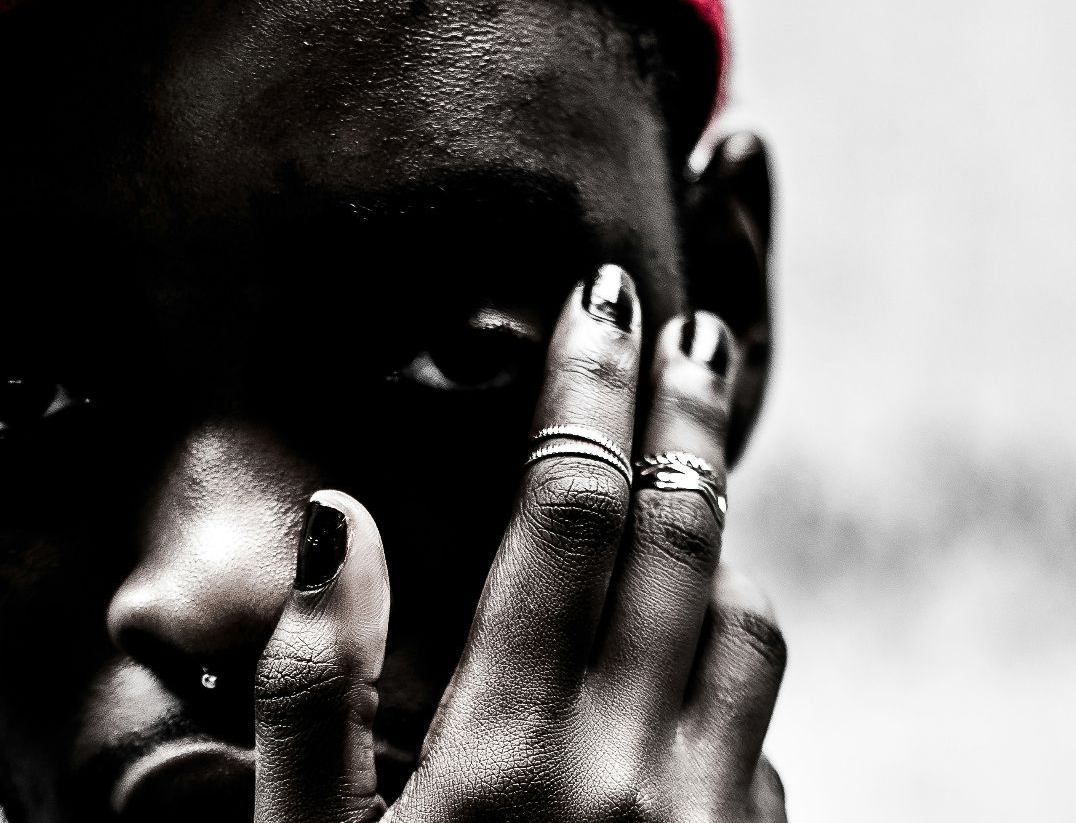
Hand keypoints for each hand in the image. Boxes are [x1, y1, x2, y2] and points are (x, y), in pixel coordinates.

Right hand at [253, 265, 787, 821]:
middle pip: (681, 539)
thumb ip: (312, 692)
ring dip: (715, 544)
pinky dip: (725, 666)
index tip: (601, 301)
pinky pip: (763, 735)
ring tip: (680, 485)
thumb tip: (338, 521)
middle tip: (691, 333)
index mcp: (509, 751)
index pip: (568, 513)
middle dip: (683, 416)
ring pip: (747, 627)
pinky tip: (681, 657)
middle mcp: (632, 773)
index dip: (590, 391)